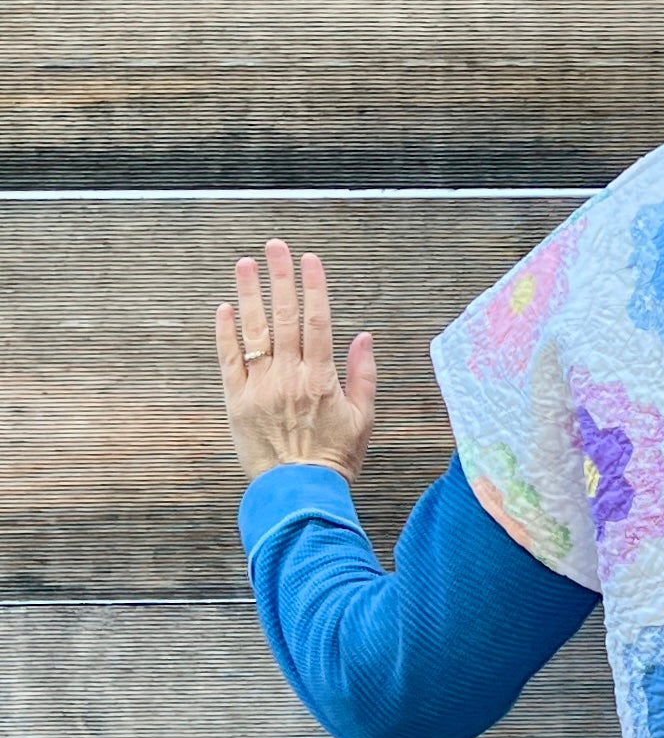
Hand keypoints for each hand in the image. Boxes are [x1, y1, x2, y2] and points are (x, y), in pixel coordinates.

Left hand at [215, 237, 376, 485]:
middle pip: (284, 317)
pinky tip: (226, 308)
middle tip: (275, 247)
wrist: (300, 491)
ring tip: (245, 264)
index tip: (309, 259)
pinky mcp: (237, 401)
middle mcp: (289, 377)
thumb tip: (362, 337)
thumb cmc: (335, 458)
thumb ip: (364, 376)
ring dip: (250, 294)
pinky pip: (229, 360)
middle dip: (280, 277)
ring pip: (254, 331)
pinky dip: (226, 333)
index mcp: (321, 379)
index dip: (312, 286)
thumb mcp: (363, 419)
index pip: (317, 321)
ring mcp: (260, 387)